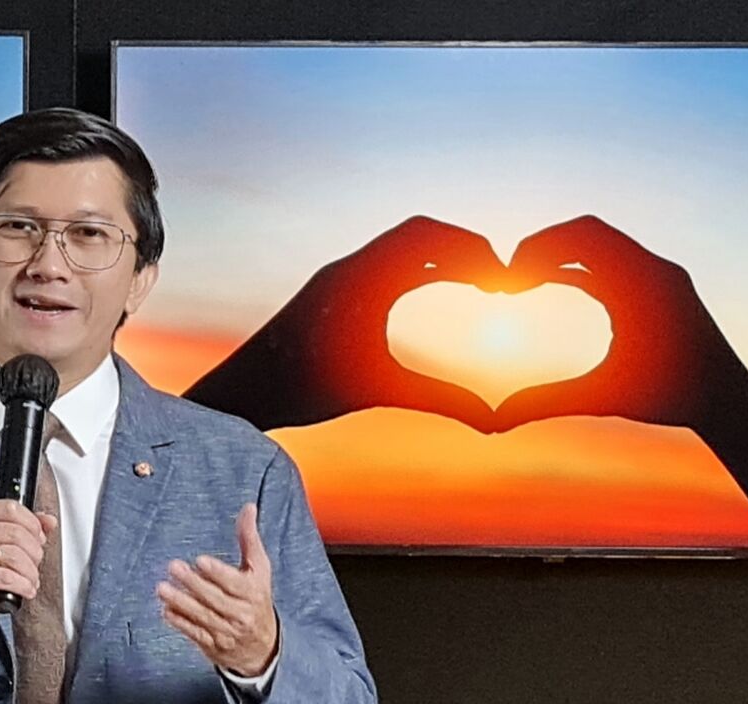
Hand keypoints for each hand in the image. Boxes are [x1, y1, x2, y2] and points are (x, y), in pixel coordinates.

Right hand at [0, 500, 59, 653]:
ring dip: (30, 572)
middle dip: (34, 553)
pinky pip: (7, 577)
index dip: (32, 524)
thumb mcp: (0, 544)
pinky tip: (26, 590)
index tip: (39, 539)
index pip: (11, 508)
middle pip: (16, 533)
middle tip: (35, 565)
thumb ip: (25, 528)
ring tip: (31, 581)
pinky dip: (23, 585)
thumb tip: (49, 521)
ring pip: (14, 555)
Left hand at [156, 503, 278, 676]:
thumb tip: (248, 507)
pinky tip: (166, 610)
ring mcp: (227, 631)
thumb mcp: (259, 569)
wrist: (264, 647)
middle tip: (173, 567)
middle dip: (193, 583)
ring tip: (162, 588)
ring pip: (202, 616)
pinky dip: (180, 622)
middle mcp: (241, 613)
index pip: (234, 582)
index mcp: (254, 592)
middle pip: (215, 598)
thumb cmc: (257, 598)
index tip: (200, 561)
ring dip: (181, 602)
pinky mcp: (213, 645)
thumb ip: (249, 539)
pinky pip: (195, 633)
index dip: (217, 572)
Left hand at [185, 215, 508, 432]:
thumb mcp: (378, 391)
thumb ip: (439, 398)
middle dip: (465, 250)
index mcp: (359, 278)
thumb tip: (495, 423)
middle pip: (419, 235)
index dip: (473, 250)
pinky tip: (440, 295)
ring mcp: (338, 277)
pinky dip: (419, 271)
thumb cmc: (300, 390)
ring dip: (442, 259)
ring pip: (401, 249)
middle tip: (502, 279)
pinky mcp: (331, 291)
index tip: (507, 277)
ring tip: (481, 285)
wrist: (240, 393)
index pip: (427, 237)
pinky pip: (385, 264)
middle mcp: (348, 268)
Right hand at [493, 214, 747, 431]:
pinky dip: (576, 266)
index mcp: (643, 284)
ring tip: (520, 280)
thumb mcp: (604, 399)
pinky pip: (609, 261)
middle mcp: (653, 269)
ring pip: (598, 243)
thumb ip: (548, 402)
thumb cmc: (672, 398)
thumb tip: (495, 422)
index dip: (536, 250)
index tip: (505, 278)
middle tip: (506, 275)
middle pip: (587, 232)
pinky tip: (546, 283)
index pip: (582, 238)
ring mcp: (657, 274)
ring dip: (557, 255)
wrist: (728, 400)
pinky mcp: (656, 284)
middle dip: (541, 247)